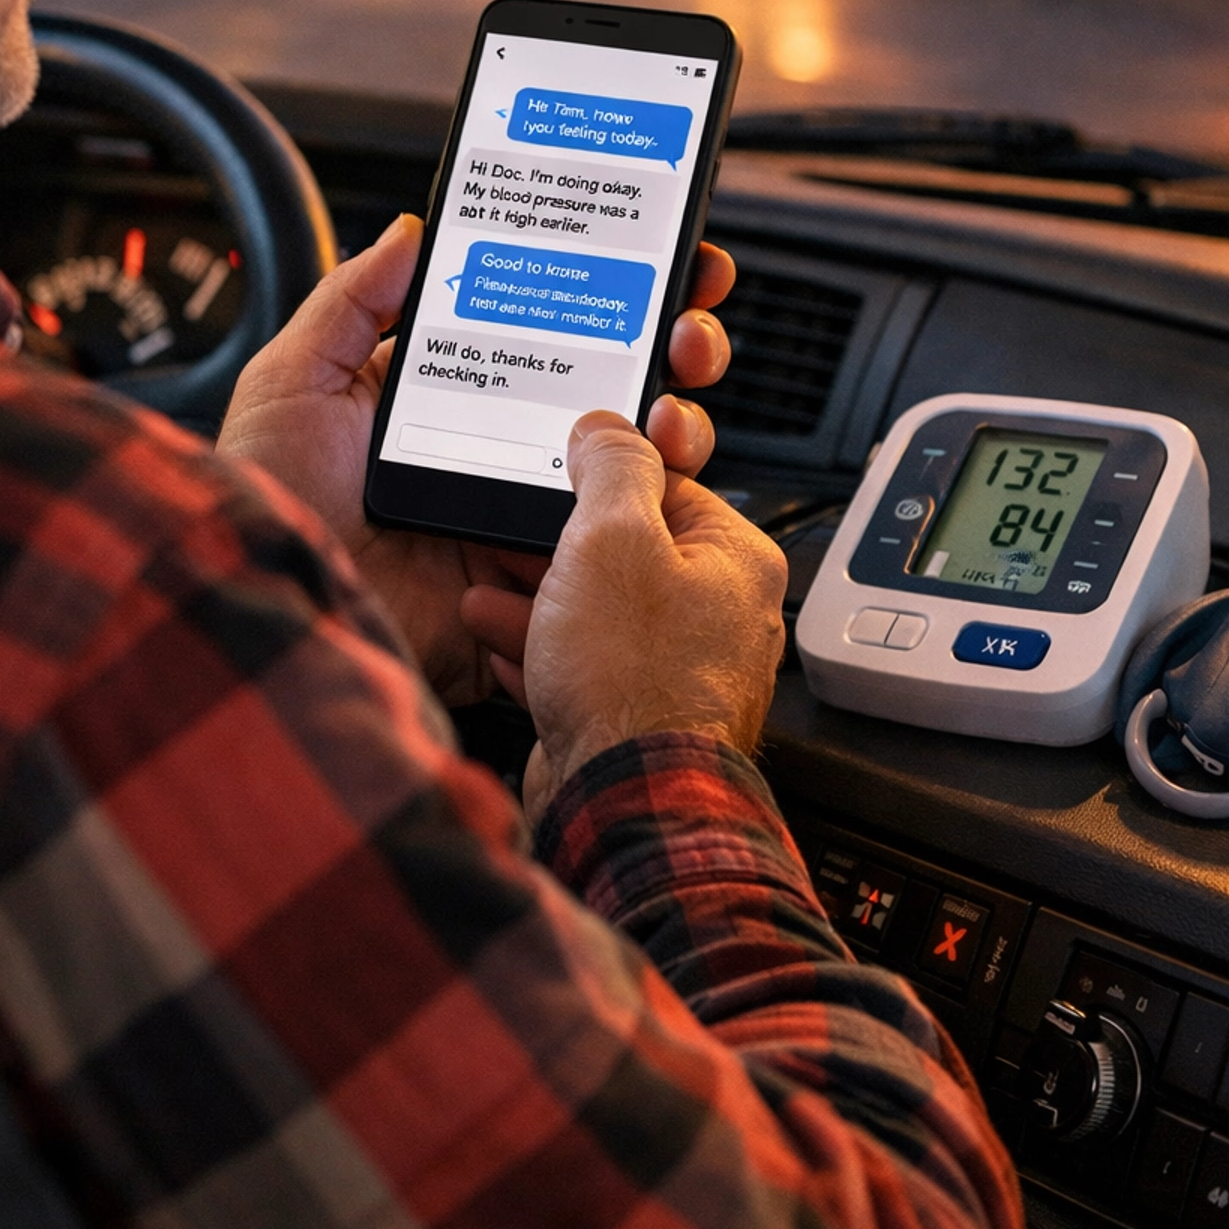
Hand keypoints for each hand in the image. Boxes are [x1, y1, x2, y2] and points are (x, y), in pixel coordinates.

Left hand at [216, 214, 736, 703]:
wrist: (285, 602)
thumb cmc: (274, 499)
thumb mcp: (295, 378)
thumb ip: (351, 299)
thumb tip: (409, 231)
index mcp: (455, 393)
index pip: (551, 330)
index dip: (613, 294)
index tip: (661, 257)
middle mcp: (503, 448)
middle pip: (616, 389)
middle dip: (673, 348)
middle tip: (688, 325)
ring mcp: (526, 512)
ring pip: (633, 466)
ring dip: (676, 425)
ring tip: (675, 401)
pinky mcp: (538, 576)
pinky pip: (614, 547)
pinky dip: (647, 513)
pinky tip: (649, 476)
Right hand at [464, 411, 786, 823]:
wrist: (623, 800)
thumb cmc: (636, 679)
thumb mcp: (613, 538)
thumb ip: (612, 470)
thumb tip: (610, 428)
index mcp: (737, 560)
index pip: (672, 485)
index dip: (608, 472)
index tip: (565, 464)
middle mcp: (723, 616)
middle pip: (634, 552)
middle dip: (562, 541)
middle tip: (519, 526)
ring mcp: (683, 672)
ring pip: (604, 613)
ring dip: (542, 597)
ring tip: (491, 584)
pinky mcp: (641, 717)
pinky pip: (590, 667)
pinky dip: (544, 650)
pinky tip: (501, 642)